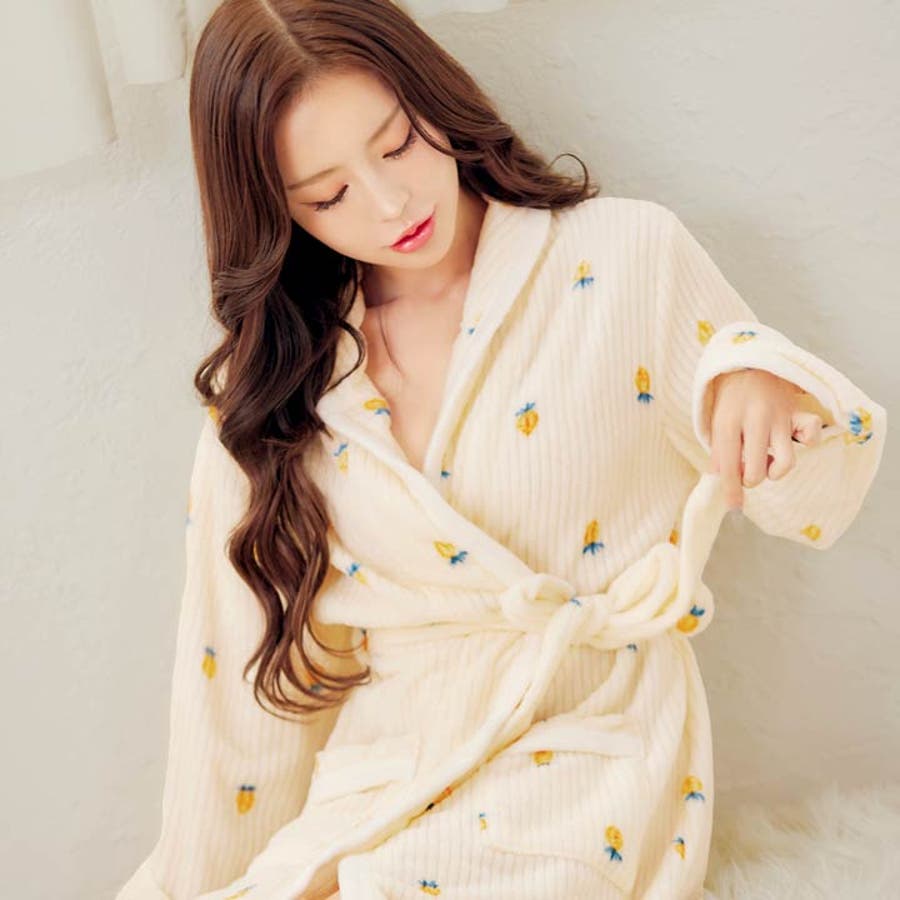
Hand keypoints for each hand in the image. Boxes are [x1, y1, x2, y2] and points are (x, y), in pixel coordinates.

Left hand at [708, 369, 823, 509]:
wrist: (750, 365)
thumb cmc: (731, 401)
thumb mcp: (716, 423)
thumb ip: (718, 453)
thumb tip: (720, 482)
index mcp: (728, 422)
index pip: (729, 466)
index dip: (731, 489)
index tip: (734, 506)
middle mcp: (754, 420)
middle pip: (758, 470)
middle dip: (751, 479)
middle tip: (747, 468)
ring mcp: (780, 416)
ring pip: (785, 462)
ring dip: (776, 470)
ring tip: (767, 460)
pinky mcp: (799, 412)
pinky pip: (812, 436)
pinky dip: (806, 444)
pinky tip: (793, 441)